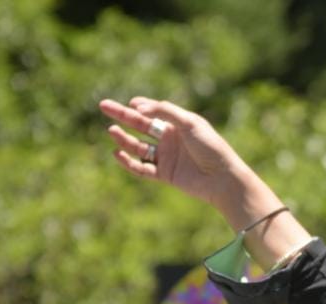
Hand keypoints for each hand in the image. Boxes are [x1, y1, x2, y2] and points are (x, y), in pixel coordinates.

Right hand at [100, 97, 254, 213]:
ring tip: (111, 130)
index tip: (129, 103)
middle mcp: (170, 139)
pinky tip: (117, 153)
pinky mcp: (165, 174)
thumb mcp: (189, 122)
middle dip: (122, 116)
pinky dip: (129, 162)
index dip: (140, 106)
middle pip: (141, 126)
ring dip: (124, 139)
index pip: (153, 112)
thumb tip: (137, 108)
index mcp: (178, 124)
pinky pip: (142, 168)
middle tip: (103, 105)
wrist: (222, 178)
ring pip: (139, 146)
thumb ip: (164, 111)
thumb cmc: (210, 146)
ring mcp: (166, 157)